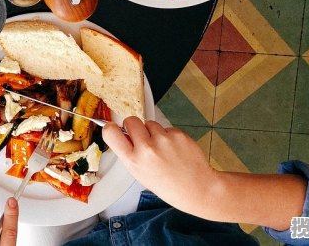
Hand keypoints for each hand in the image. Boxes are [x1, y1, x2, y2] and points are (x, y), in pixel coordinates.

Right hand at [104, 117, 218, 215]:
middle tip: (142, 137)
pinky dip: (168, 136)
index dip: (111, 128)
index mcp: (134, 161)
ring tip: (162, 148)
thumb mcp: (140, 174)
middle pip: (131, 120)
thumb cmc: (168, 185)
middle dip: (134, 126)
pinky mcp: (178, 134)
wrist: (198, 188)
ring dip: (153, 132)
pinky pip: (166, 128)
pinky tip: (174, 150)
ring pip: (150, 123)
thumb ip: (130, 154)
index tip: (114, 128)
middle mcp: (147, 148)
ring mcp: (163, 139)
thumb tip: (123, 135)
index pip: (111, 132)